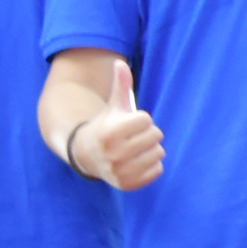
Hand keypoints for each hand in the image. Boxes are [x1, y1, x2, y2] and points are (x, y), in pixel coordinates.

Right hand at [70, 60, 164, 190]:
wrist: (87, 155)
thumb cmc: (107, 125)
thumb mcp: (113, 105)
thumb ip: (120, 84)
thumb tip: (120, 62)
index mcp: (110, 133)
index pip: (146, 120)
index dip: (139, 119)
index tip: (127, 124)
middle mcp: (114, 155)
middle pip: (155, 136)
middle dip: (147, 133)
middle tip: (132, 137)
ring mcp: (120, 172)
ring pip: (158, 153)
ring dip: (151, 149)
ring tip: (134, 149)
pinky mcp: (128, 185)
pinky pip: (158, 170)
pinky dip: (151, 165)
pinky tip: (136, 162)